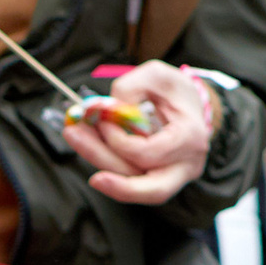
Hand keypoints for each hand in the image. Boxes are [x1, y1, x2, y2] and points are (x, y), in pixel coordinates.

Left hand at [61, 58, 217, 204]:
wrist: (190, 107)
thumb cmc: (175, 90)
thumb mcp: (156, 75)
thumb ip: (132, 87)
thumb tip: (108, 110)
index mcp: (190, 138)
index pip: (149, 153)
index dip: (119, 139)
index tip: (102, 117)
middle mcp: (186, 165)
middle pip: (151, 189)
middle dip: (112, 179)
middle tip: (78, 149)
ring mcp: (173, 177)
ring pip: (135, 186)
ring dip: (100, 162)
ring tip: (75, 136)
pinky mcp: (156, 180)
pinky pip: (130, 178)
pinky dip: (106, 162)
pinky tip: (88, 143)